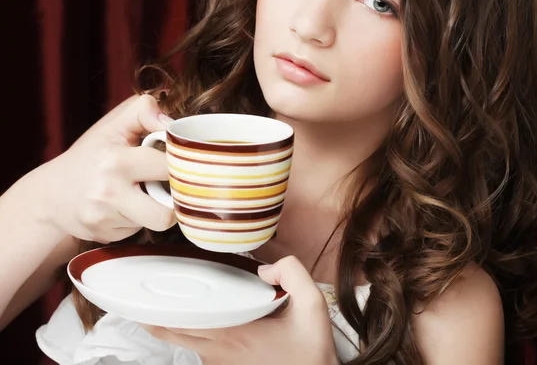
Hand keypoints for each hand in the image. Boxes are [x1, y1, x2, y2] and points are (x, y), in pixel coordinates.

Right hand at [32, 94, 175, 242]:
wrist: (51, 194)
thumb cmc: (91, 155)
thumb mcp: (113, 124)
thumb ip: (144, 110)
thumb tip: (171, 123)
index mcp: (116, 162)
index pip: (169, 168)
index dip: (180, 165)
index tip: (178, 162)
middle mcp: (109, 193)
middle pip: (167, 213)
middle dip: (173, 198)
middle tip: (166, 184)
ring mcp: (105, 218)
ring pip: (157, 223)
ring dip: (156, 209)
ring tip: (143, 193)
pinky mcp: (105, 236)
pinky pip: (139, 230)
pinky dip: (138, 219)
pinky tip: (124, 207)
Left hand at [143, 256, 338, 364]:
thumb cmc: (310, 350)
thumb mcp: (312, 305)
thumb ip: (292, 273)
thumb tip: (265, 267)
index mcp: (235, 332)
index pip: (184, 321)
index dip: (158, 310)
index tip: (141, 293)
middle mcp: (220, 350)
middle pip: (172, 334)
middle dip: (151, 316)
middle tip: (137, 296)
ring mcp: (220, 362)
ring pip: (183, 342)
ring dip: (169, 324)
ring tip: (161, 302)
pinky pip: (197, 348)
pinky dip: (187, 332)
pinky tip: (191, 318)